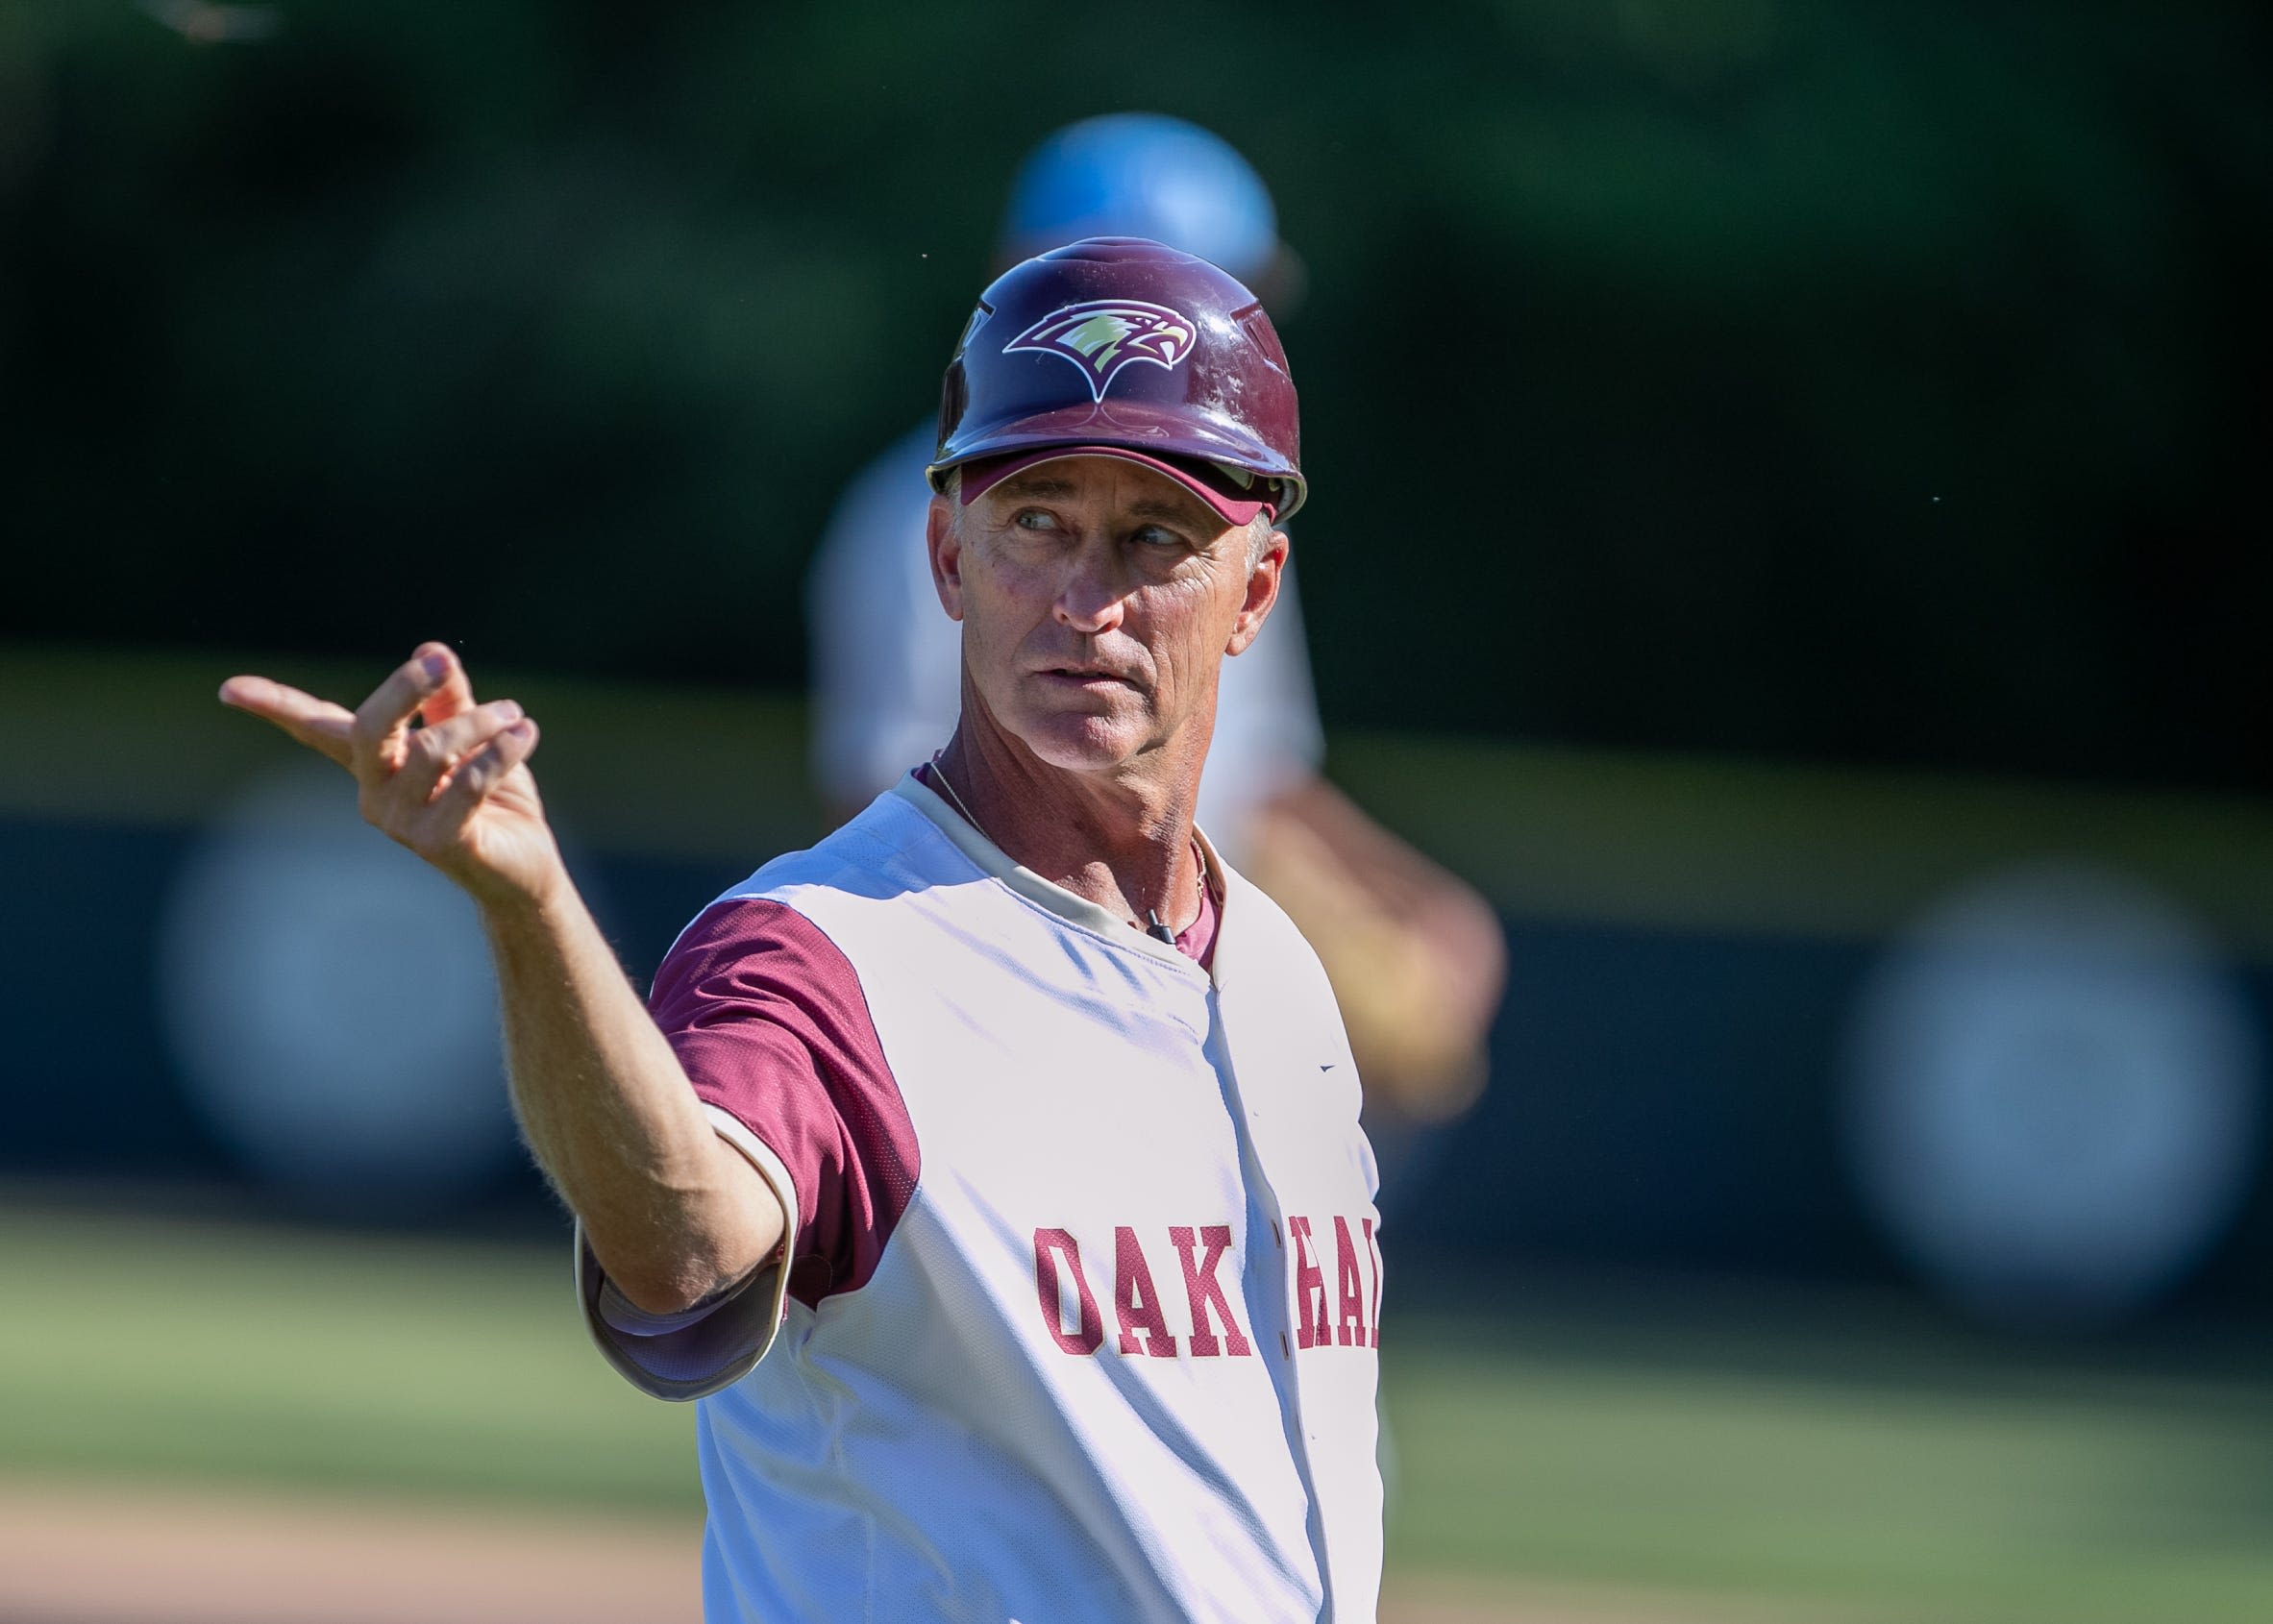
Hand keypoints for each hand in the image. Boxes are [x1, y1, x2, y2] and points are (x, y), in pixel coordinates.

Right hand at [219, 642, 564, 907]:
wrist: (527, 870)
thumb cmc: (497, 802)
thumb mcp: (474, 739)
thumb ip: (450, 699)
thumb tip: (429, 650)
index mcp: (376, 765)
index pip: (317, 729)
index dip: (275, 706)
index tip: (228, 690)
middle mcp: (376, 793)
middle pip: (369, 728)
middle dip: (405, 688)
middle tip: (442, 664)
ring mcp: (402, 823)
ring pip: (430, 748)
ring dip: (480, 723)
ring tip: (515, 715)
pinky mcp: (439, 843)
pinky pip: (467, 783)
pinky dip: (501, 752)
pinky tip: (525, 735)